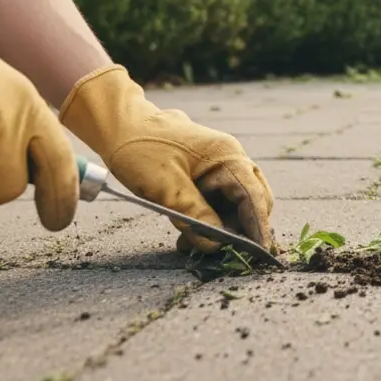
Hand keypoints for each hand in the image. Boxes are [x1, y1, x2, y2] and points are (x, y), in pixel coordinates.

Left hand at [59, 65, 275, 255]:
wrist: (119, 125)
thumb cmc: (140, 148)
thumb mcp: (165, 186)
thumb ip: (194, 215)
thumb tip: (217, 245)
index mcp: (227, 157)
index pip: (254, 196)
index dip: (259, 227)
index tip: (261, 255)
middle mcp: (230, 160)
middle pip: (252, 201)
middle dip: (240, 229)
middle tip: (224, 254)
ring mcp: (219, 166)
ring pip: (233, 205)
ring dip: (220, 228)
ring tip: (193, 246)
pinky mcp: (205, 174)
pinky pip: (215, 202)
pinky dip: (206, 220)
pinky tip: (187, 236)